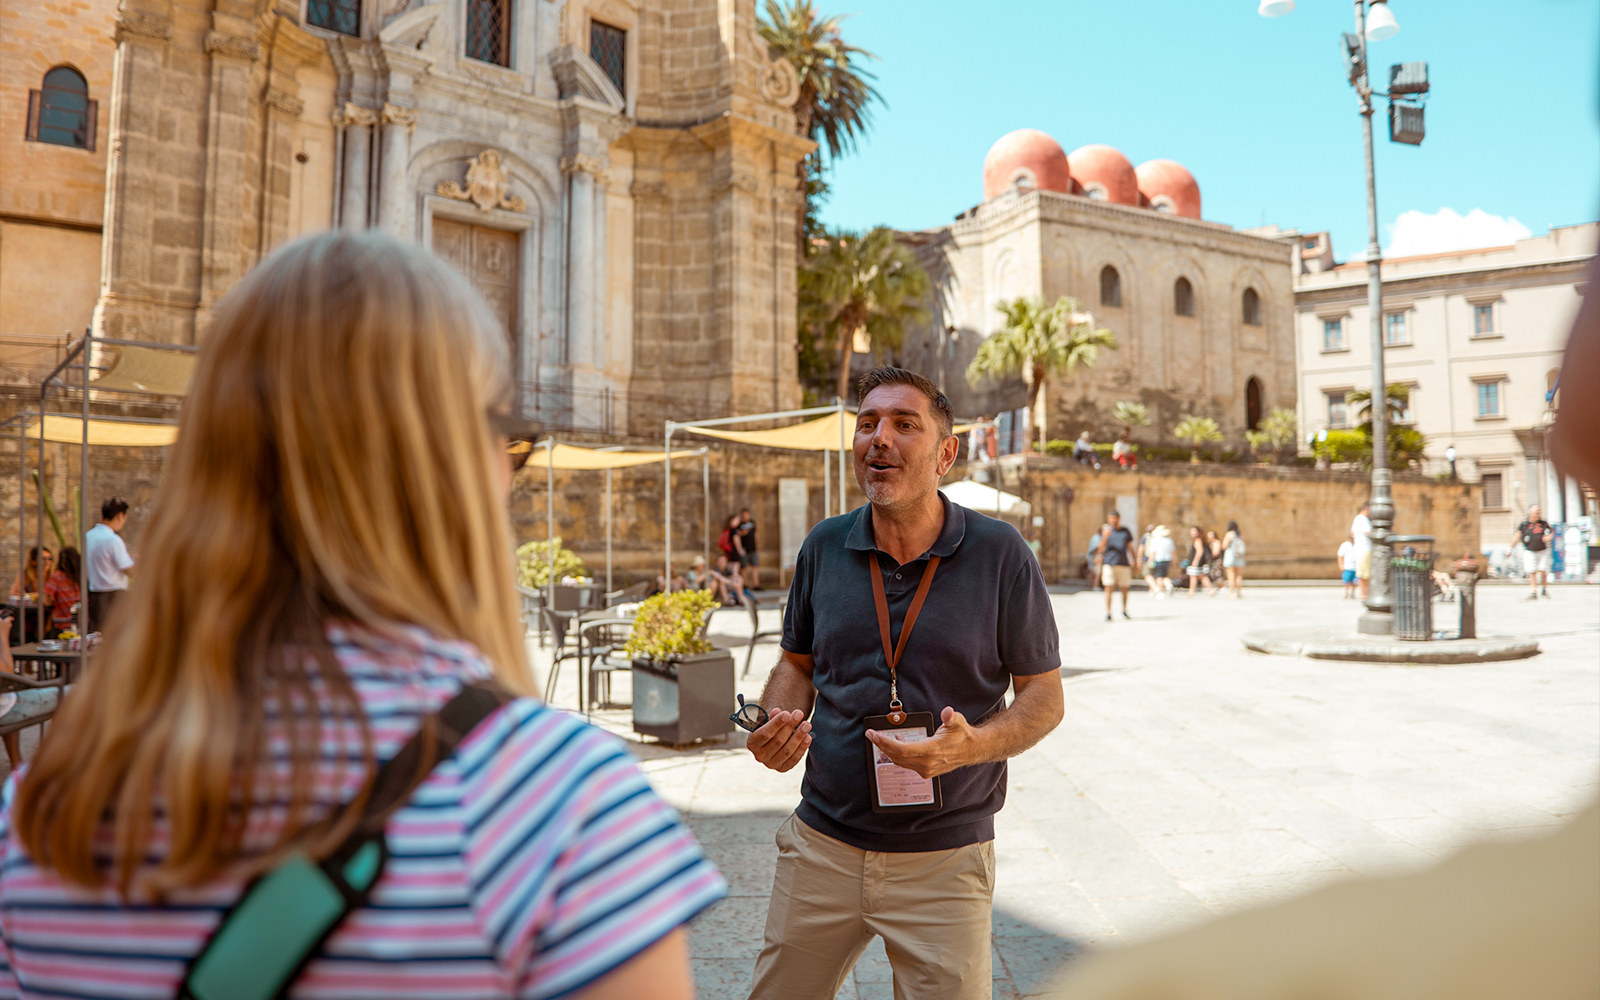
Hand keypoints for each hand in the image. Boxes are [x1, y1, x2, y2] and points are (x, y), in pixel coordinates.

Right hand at [746, 709, 810, 771]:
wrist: (771, 742)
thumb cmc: (769, 729)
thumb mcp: (766, 722)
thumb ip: (771, 718)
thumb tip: (777, 711)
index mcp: (752, 743)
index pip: (764, 734)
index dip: (776, 723)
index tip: (787, 713)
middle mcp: (760, 756)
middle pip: (778, 741)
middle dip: (790, 726)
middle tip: (799, 714)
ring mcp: (771, 764)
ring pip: (787, 750)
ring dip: (798, 736)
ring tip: (806, 724)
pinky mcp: (782, 768)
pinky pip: (794, 759)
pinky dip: (802, 748)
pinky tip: (808, 737)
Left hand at [866, 706, 980, 779]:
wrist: (972, 750)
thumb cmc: (962, 735)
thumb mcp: (957, 722)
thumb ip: (951, 717)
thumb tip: (947, 712)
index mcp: (931, 751)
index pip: (901, 750)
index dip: (885, 742)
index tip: (873, 735)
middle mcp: (927, 763)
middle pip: (897, 756)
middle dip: (881, 745)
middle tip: (871, 734)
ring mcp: (926, 769)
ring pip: (900, 761)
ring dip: (888, 750)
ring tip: (881, 738)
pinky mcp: (926, 771)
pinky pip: (906, 764)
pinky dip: (898, 754)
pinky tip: (898, 743)